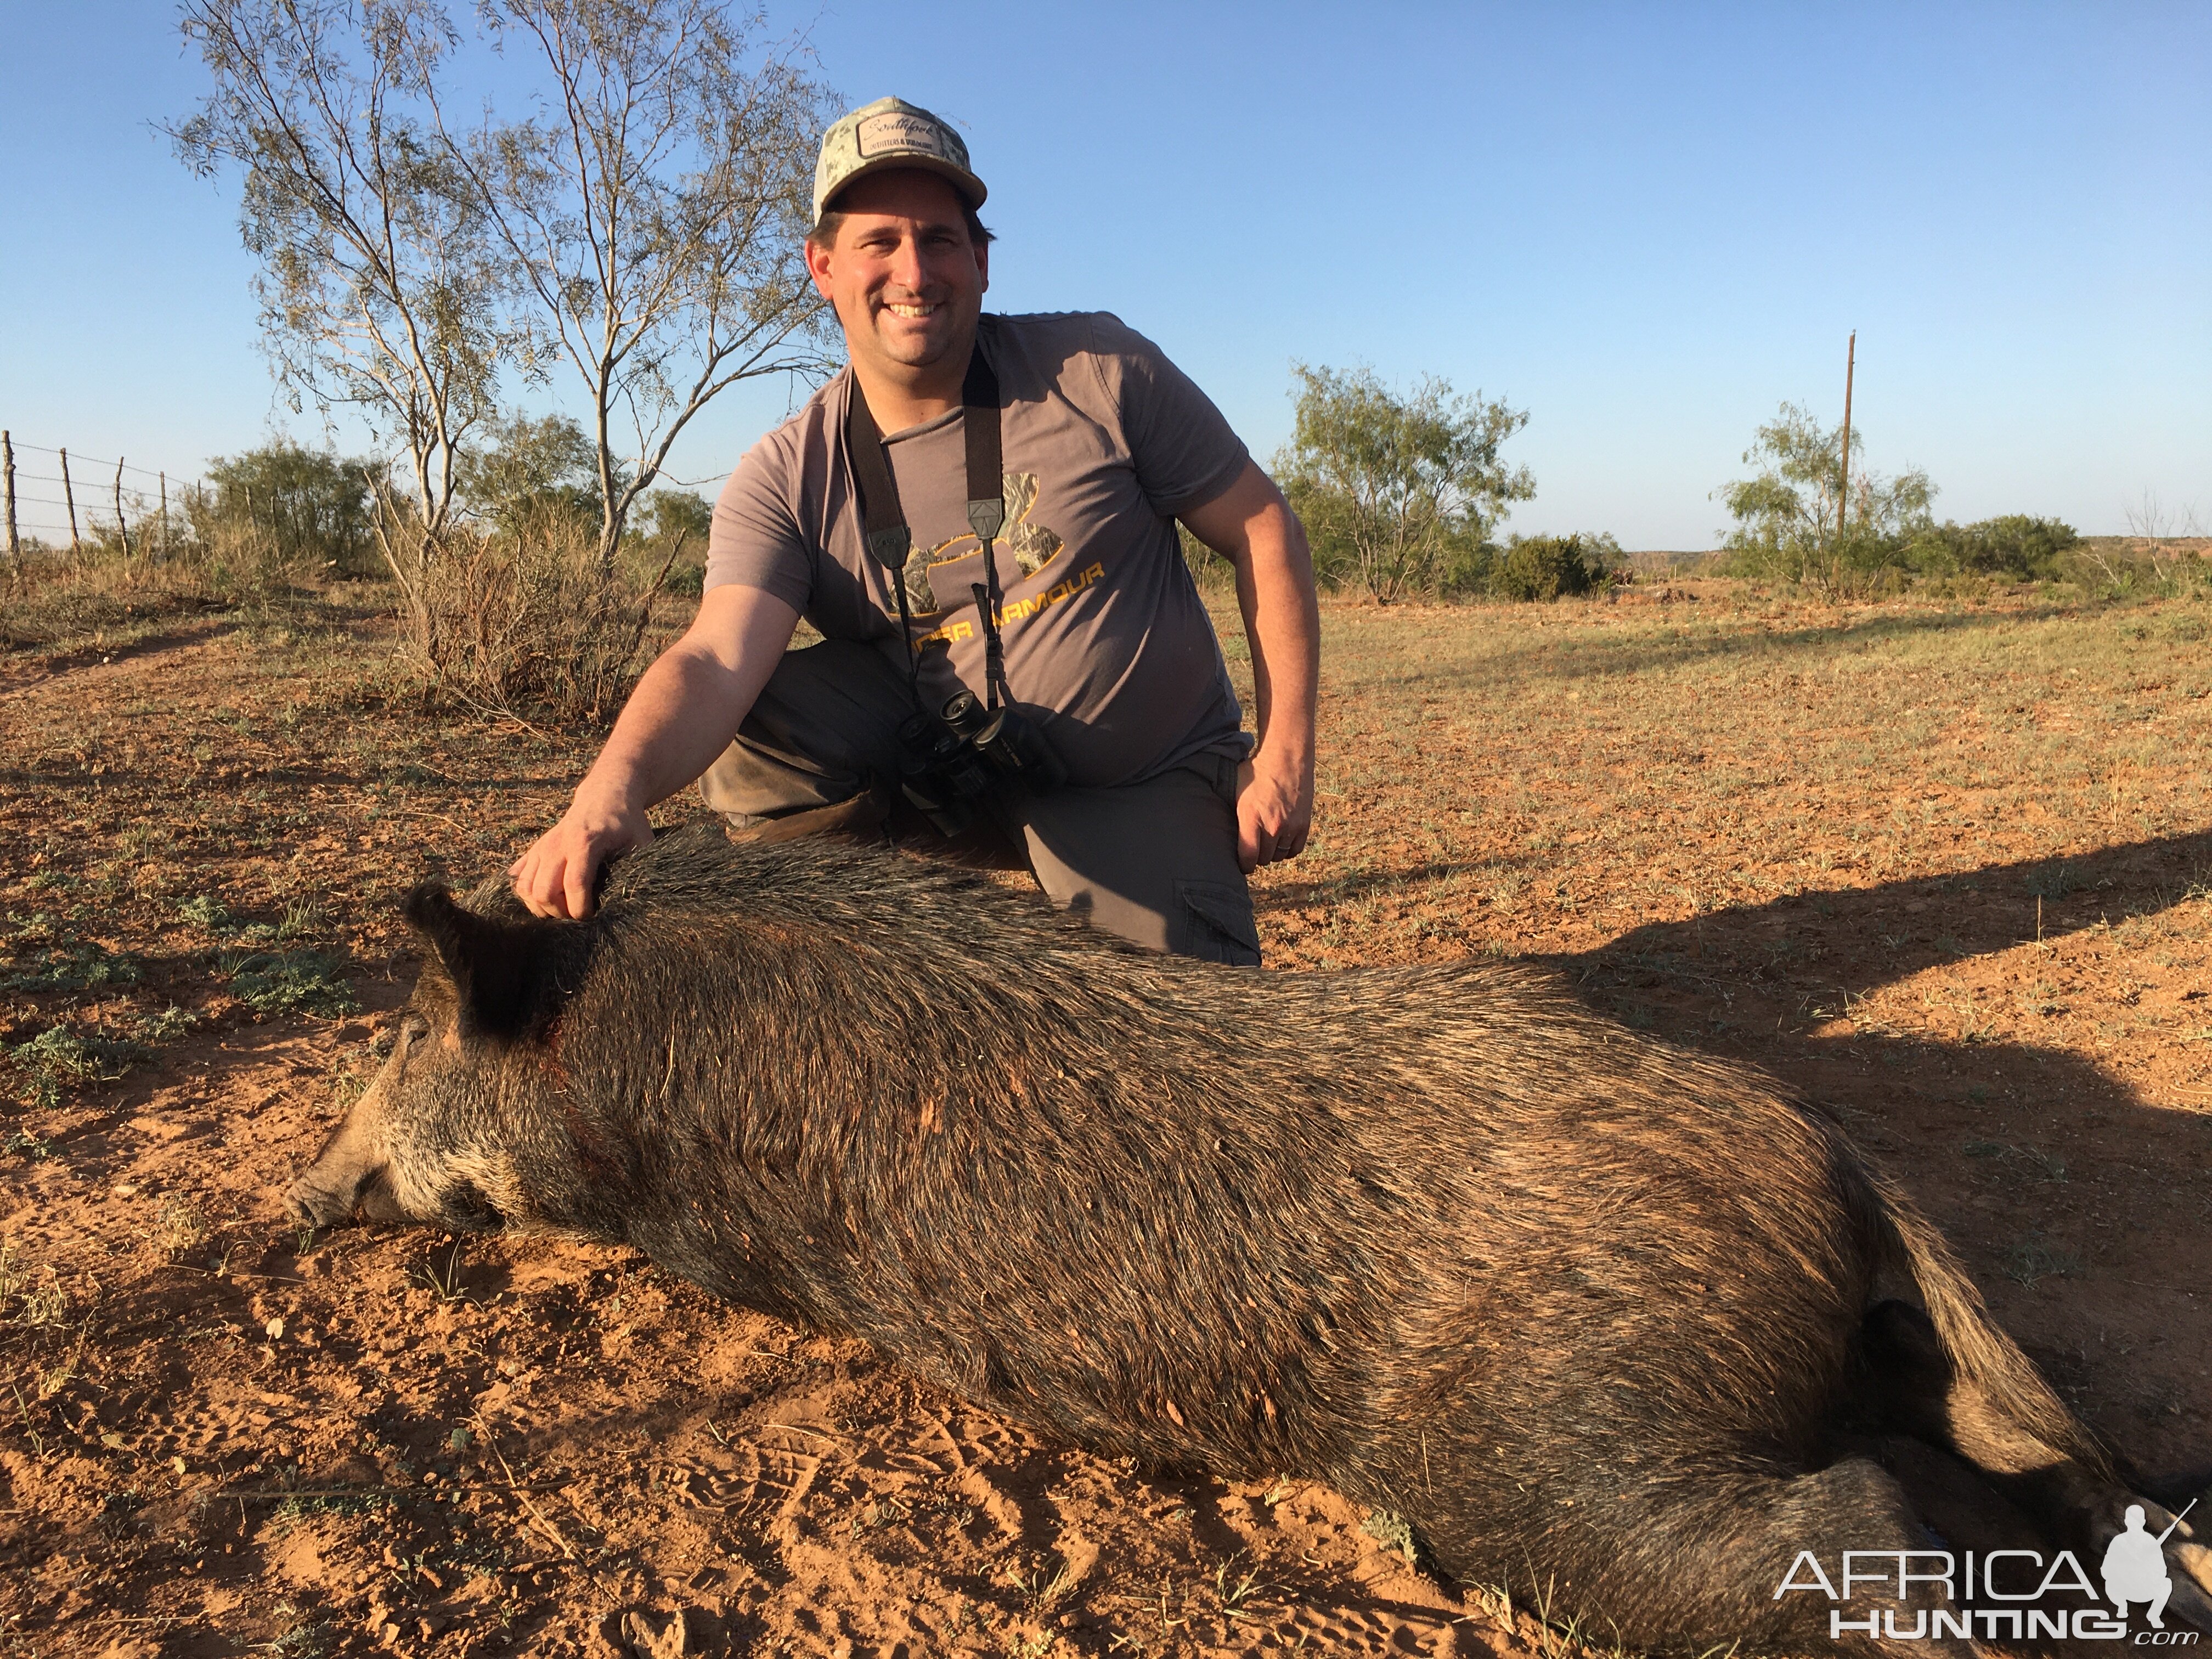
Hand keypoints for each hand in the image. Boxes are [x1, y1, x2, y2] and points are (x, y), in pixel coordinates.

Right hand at [509, 794, 652, 919]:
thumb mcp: (642, 842)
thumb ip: (641, 869)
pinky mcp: (534, 851)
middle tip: (577, 913)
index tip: (592, 915)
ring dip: (542, 906)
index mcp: (584, 843)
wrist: (604, 798)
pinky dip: (529, 895)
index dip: (581, 909)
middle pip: (544, 892)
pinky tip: (549, 896)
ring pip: (525, 888)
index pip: (575, 885)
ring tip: (564, 907)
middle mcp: (557, 845)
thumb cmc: (626, 824)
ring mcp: (542, 847)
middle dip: (560, 912)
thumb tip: (637, 901)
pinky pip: (519, 880)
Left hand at [1234, 752, 1312, 874]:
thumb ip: (1234, 814)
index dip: (1243, 865)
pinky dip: (1287, 849)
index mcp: (1250, 818)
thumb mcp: (1236, 791)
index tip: (1242, 865)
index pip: (1248, 857)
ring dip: (1271, 853)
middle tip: (1253, 849)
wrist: (1286, 755)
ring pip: (1278, 855)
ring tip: (1266, 844)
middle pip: (1263, 858)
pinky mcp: (1304, 823)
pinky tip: (1280, 842)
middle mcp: (1272, 825)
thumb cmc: (1256, 771)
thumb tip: (1222, 831)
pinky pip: (1295, 849)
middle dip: (1256, 857)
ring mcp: (1290, 826)